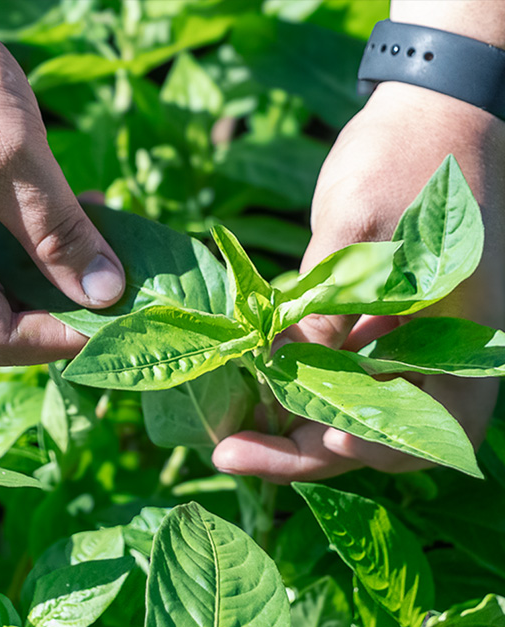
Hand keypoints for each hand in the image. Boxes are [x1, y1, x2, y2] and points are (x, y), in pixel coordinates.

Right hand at [0, 0, 124, 365]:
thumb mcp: (14, 160)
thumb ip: (60, 233)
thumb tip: (107, 295)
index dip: (62, 338)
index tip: (125, 322)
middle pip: (1, 318)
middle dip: (68, 302)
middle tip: (130, 284)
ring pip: (6, 284)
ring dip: (62, 268)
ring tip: (114, 239)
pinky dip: (43, 239)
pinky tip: (83, 212)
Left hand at [214, 83, 504, 481]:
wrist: (427, 110)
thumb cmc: (410, 159)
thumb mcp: (363, 229)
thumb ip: (326, 302)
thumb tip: (284, 369)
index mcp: (465, 342)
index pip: (431, 431)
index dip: (376, 447)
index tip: (323, 435)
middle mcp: (436, 355)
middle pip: (373, 432)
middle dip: (302, 450)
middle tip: (228, 453)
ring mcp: (399, 341)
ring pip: (343, 408)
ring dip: (287, 425)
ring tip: (225, 436)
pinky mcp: (364, 325)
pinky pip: (326, 371)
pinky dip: (284, 385)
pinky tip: (236, 390)